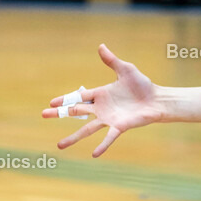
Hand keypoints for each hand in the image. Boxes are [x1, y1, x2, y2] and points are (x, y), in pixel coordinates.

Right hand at [42, 44, 162, 156]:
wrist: (157, 99)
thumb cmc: (142, 86)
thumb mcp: (126, 70)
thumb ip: (112, 61)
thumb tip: (101, 46)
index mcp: (101, 94)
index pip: (78, 97)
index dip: (64, 99)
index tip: (51, 103)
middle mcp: (102, 108)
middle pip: (76, 111)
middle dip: (60, 113)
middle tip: (43, 115)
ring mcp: (109, 119)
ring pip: (87, 129)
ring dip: (73, 137)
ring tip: (59, 145)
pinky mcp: (120, 126)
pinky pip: (109, 137)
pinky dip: (102, 146)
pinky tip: (94, 154)